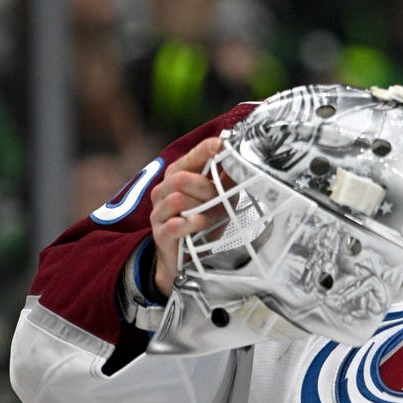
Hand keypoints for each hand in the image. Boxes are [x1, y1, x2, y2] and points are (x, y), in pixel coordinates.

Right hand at [148, 137, 225, 294]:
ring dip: (201, 207)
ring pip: (178, 199)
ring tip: (212, 216)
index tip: (220, 144)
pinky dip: (191, 223)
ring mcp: (159, 212)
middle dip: (206, 188)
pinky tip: (201, 224)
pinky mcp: (160, 233)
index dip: (203, 150)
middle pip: (181, 178)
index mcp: (177, 177)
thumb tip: (243, 161)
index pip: (189, 158)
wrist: (185, 258)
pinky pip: (175, 224)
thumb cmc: (202, 222)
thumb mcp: (220, 200)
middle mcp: (163, 191)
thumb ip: (227, 181)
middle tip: (220, 199)